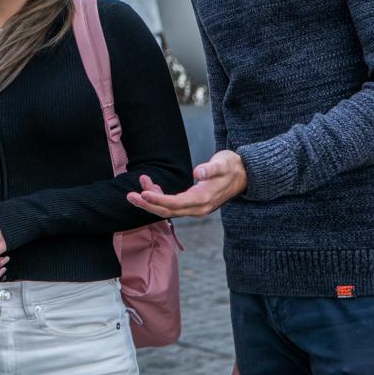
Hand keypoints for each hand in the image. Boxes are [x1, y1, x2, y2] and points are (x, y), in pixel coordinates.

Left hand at [127, 150, 246, 217]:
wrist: (244, 174)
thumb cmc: (232, 166)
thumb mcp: (223, 163)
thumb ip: (210, 168)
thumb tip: (197, 172)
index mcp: (204, 199)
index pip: (177, 204)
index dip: (159, 200)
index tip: (143, 193)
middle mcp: (198, 208)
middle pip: (168, 211)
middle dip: (147, 204)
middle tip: (129, 196)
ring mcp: (195, 208)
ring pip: (168, 209)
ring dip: (150, 200)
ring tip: (135, 188)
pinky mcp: (192, 203)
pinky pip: (172, 204)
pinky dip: (159, 195)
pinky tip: (149, 184)